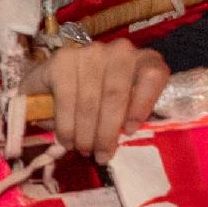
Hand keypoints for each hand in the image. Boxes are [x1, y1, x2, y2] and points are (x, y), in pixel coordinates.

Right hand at [34, 43, 169, 159]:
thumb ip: (131, 113)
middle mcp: (119, 50)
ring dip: (86, 134)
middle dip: (107, 133)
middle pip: (116, 95)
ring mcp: (89, 52)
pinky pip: (66, 100)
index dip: (142, 105)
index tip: (130, 131)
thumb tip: (126, 137)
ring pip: (90, 102)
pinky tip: (67, 140)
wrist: (55, 79)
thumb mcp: (125, 103)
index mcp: (143, 59)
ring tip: (84, 150)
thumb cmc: (100, 97)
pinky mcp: (62, 61)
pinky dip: (67, 126)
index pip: (152, 75)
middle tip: (101, 155)